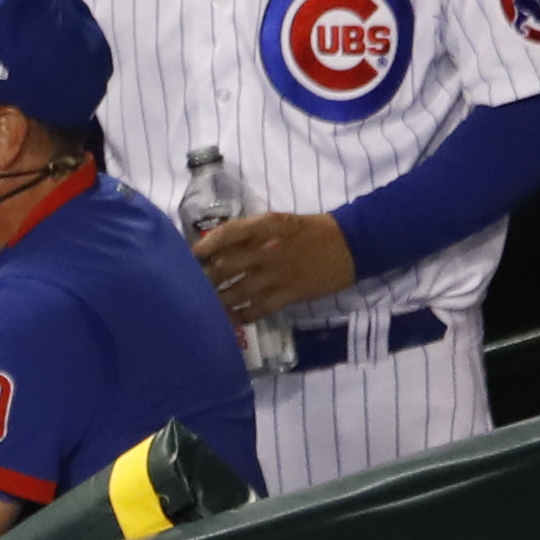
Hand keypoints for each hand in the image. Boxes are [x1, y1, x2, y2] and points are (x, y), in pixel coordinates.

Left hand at [186, 211, 354, 324]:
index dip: (208, 245)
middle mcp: (268, 251)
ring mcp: (277, 275)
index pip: (229, 233)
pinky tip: (231, 318)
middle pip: (226, 266)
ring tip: (202, 305)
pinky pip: (257, 309)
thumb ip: (250, 232)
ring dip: (218, 300)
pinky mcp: (288, 295)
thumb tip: (217, 245)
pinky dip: (241, 315)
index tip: (192, 255)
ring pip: (237, 291)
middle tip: (190, 285)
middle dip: (206, 277)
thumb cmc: (310, 231)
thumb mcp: (279, 221)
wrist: (349, 245)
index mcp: (266, 227)